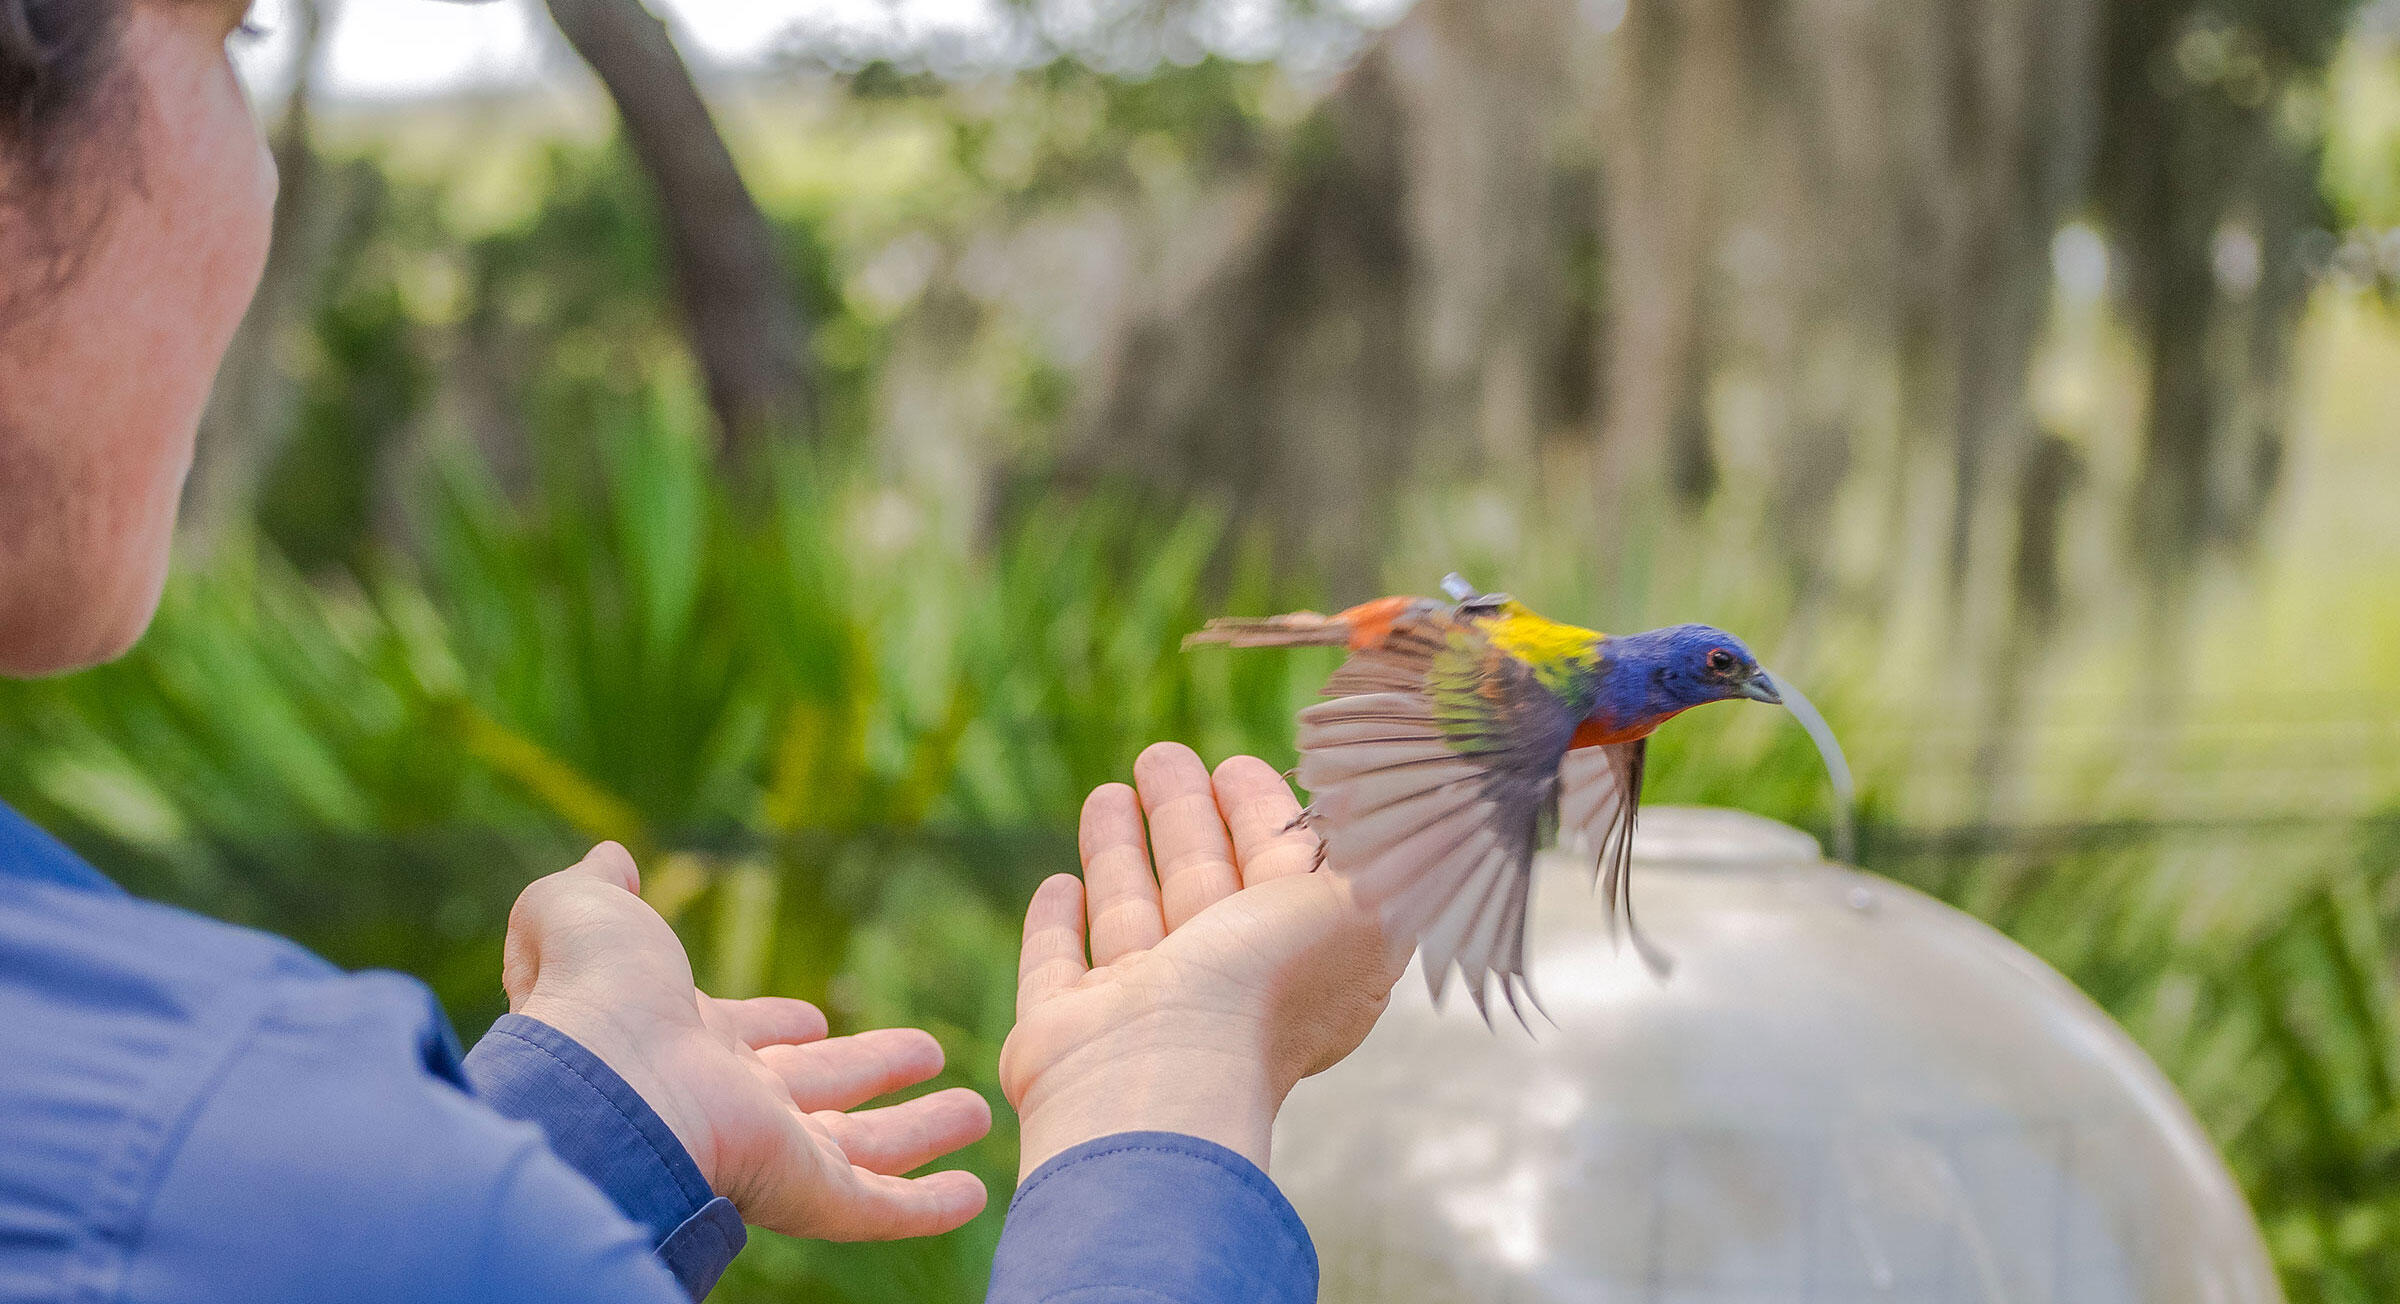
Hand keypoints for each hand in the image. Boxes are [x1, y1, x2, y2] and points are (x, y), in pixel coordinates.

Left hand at [500, 844, 989, 1238]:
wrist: (601, 1080)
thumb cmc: (592, 994)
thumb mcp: (586, 912)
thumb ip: (595, 888)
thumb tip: (609, 858)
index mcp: (684, 1037)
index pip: (746, 1036)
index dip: (779, 1025)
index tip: (813, 1017)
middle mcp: (730, 1099)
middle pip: (820, 1087)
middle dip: (871, 1068)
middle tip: (926, 1052)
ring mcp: (769, 1150)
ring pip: (863, 1147)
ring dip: (920, 1130)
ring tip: (976, 1111)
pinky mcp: (802, 1192)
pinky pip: (876, 1206)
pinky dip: (927, 1206)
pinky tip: (972, 1193)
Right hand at [999, 743, 1408, 1180]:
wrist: (1159, 1082)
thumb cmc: (1265, 992)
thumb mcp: (1363, 907)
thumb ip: (1385, 856)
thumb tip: (1397, 811)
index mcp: (1299, 969)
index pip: (1280, 875)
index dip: (1264, 818)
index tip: (1237, 765)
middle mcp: (1222, 993)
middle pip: (1203, 885)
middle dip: (1185, 817)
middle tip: (1160, 756)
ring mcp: (1139, 1013)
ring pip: (1131, 914)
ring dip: (1120, 853)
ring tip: (1109, 790)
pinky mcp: (1066, 1027)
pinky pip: (1059, 965)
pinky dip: (1058, 926)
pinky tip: (1059, 883)